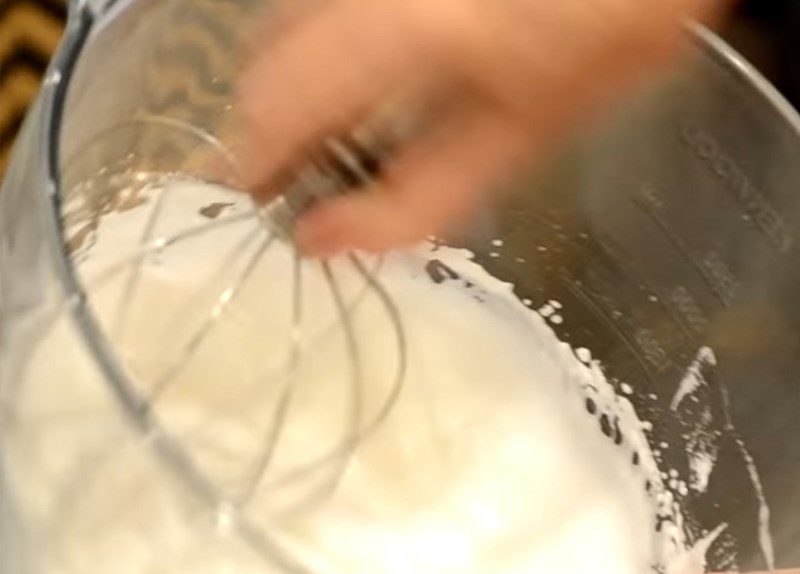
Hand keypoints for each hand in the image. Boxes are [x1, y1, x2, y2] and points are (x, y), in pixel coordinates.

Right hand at [238, 0, 723, 254]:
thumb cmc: (612, 38)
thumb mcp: (518, 141)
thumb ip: (412, 201)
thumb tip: (319, 239)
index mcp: (406, 30)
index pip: (271, 102)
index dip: (256, 166)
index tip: (278, 213)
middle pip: (263, 59)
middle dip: (276, 131)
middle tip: (317, 184)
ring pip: (283, 23)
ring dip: (296, 90)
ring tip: (347, 136)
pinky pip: (317, 6)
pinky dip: (321, 52)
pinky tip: (369, 81)